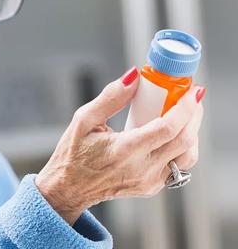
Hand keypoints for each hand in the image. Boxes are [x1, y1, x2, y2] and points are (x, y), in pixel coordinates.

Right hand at [35, 67, 204, 224]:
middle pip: (185, 141)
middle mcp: (141, 169)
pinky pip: (177, 166)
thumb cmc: (73, 153)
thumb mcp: (84, 119)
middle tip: (190, 97)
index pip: (168, 128)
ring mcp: (149, 181)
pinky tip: (171, 132)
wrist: (69, 188)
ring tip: (183, 114)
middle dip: (194, 115)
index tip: (192, 91)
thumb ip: (111, 97)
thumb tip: (134, 76)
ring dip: (191, 132)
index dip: (185, 107)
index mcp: (124, 150)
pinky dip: (181, 146)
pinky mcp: (151, 187)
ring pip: (187, 156)